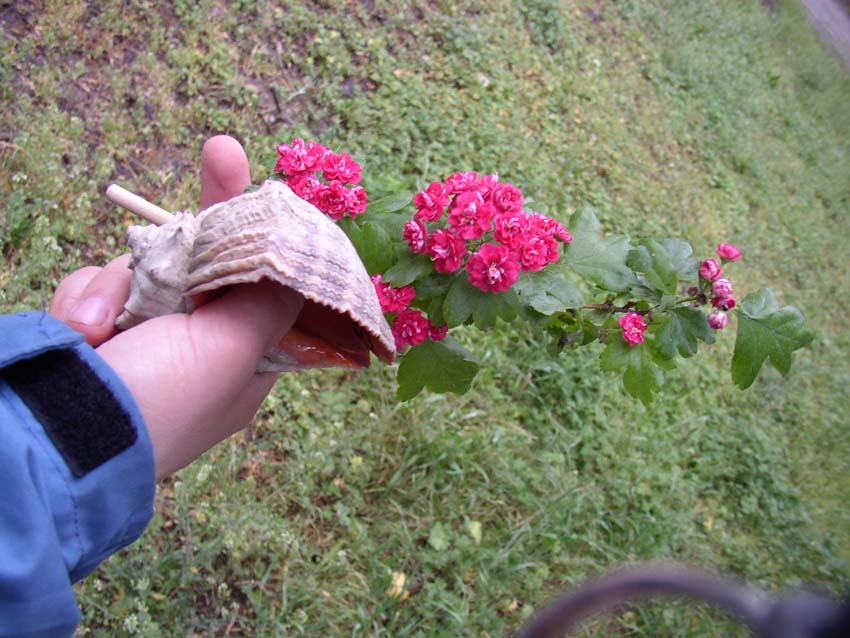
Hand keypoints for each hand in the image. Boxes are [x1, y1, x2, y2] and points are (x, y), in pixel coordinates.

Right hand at [51, 136, 303, 479]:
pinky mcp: (97, 330)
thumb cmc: (155, 400)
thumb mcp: (230, 351)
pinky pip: (100, 285)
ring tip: (107, 329)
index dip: (268, 243)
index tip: (272, 194)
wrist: (50, 437)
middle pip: (213, 264)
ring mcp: (145, 338)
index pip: (267, 291)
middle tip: (223, 152)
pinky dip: (88, 301)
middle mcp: (197, 348)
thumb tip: (298, 269)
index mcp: (242, 362)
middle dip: (209, 219)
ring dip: (125, 285)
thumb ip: (266, 302)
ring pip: (150, 267)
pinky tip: (84, 334)